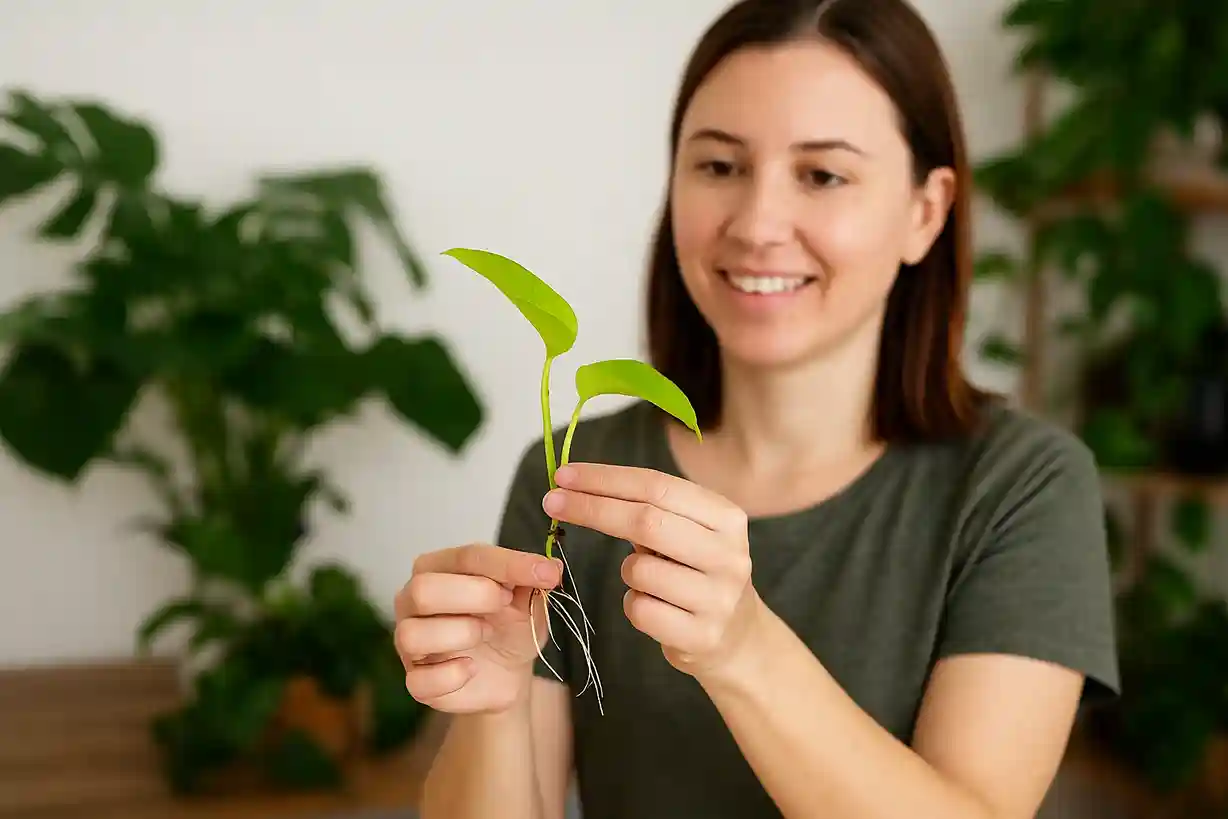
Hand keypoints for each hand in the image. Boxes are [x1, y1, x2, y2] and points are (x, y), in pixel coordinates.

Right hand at [393, 544, 562, 713]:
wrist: (509, 672)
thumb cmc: (509, 624)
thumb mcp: (526, 598)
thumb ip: (532, 579)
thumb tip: (551, 568)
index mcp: (438, 567)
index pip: (466, 556)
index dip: (508, 564)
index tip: (545, 574)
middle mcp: (412, 600)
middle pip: (423, 589)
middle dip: (474, 595)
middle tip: (504, 604)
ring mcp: (408, 642)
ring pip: (413, 635)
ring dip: (462, 633)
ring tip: (486, 634)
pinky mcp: (415, 681)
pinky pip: (421, 681)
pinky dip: (454, 675)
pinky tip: (472, 668)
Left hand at [543, 463, 762, 679]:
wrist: (737, 637)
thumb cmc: (695, 573)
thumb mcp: (687, 533)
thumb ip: (647, 508)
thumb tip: (575, 486)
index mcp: (727, 517)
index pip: (657, 486)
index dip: (605, 479)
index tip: (563, 476)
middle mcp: (729, 554)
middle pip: (645, 520)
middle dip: (592, 508)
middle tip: (551, 501)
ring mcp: (719, 598)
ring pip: (638, 570)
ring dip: (626, 571)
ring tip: (648, 580)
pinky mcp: (702, 636)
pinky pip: (639, 610)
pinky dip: (633, 605)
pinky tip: (656, 608)